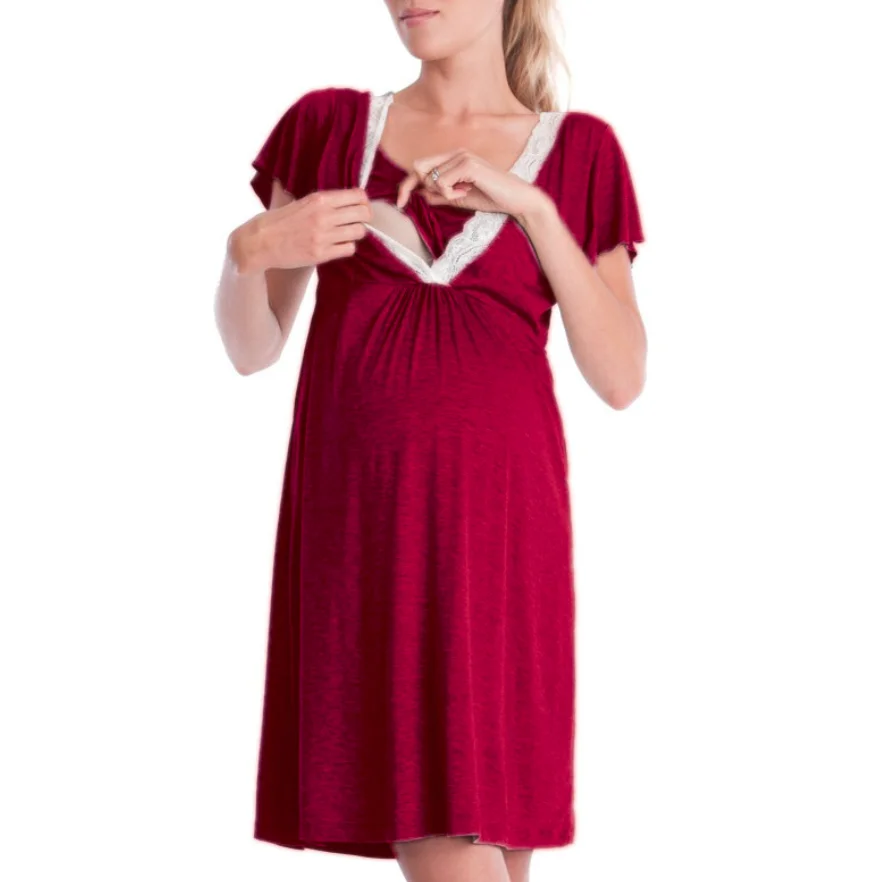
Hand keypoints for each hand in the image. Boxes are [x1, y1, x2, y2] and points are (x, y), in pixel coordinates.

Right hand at [243, 188, 372, 271]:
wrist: (260, 242)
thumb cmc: (279, 221)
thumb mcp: (301, 202)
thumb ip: (322, 201)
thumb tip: (346, 199)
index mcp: (319, 199)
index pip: (357, 196)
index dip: (363, 202)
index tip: (360, 206)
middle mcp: (324, 216)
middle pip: (363, 214)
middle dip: (364, 218)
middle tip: (358, 221)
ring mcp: (323, 236)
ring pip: (359, 232)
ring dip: (356, 233)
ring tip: (347, 234)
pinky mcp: (321, 254)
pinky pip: (349, 249)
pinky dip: (347, 247)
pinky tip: (339, 245)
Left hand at [396, 149, 547, 222]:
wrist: (515, 200)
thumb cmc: (490, 198)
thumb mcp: (459, 198)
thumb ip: (440, 195)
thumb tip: (420, 194)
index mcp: (452, 158)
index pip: (419, 167)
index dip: (405, 185)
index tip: (399, 204)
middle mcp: (455, 152)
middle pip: (418, 167)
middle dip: (425, 187)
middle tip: (448, 196)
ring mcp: (462, 155)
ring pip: (430, 177)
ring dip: (443, 193)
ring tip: (463, 193)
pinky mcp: (468, 164)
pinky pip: (442, 182)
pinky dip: (450, 193)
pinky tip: (467, 192)